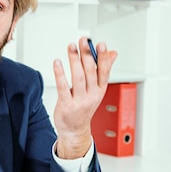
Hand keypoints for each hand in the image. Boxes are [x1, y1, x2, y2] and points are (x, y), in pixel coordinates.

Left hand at [53, 37, 116, 158]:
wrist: (74, 131)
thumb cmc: (83, 108)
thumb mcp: (97, 90)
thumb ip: (103, 70)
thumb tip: (113, 53)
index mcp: (100, 90)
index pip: (104, 71)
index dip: (103, 57)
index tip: (101, 44)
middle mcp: (91, 95)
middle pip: (90, 71)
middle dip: (87, 54)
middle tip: (83, 40)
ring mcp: (79, 101)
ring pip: (78, 77)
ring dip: (74, 60)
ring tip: (71, 47)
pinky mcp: (66, 105)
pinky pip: (63, 87)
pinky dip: (60, 74)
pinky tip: (58, 63)